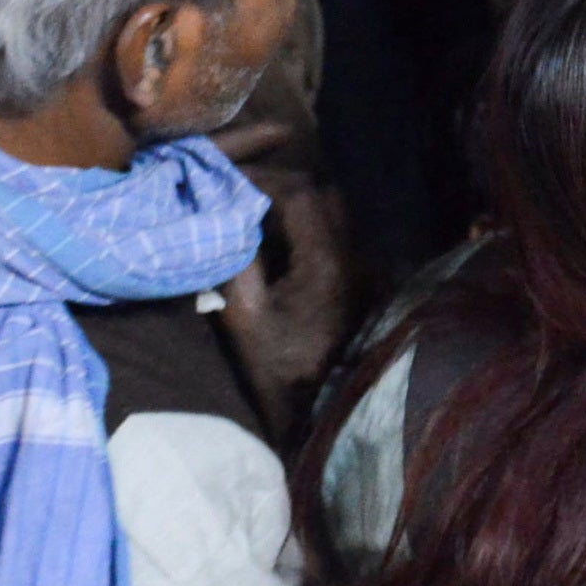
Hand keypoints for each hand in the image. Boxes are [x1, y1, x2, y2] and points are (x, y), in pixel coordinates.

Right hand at [214, 168, 359, 410]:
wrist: (320, 406)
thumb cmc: (277, 366)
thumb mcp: (243, 317)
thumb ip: (237, 260)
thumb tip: (230, 216)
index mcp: (324, 260)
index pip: (298, 193)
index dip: (262, 179)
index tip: (228, 181)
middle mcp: (350, 252)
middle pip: (319, 193)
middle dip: (278, 186)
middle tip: (238, 193)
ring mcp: (358, 262)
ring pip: (329, 209)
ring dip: (292, 203)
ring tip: (252, 213)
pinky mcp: (355, 274)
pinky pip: (332, 231)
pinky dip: (303, 223)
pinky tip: (273, 239)